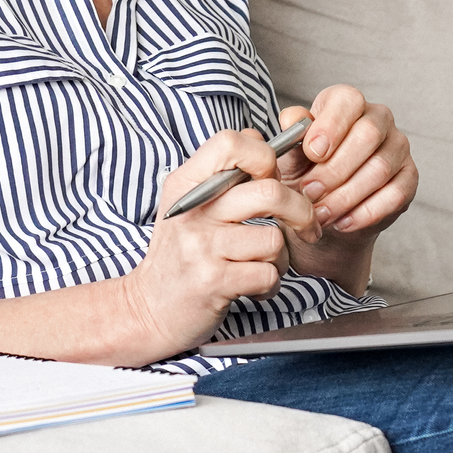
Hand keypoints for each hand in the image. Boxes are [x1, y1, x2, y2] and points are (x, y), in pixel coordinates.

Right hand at [114, 128, 319, 361]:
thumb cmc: (179, 255)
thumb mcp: (189, 205)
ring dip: (280, 258)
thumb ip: (222, 175)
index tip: (272, 177)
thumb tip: (264, 143)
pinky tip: (253, 287)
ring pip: (274, 239)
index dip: (264, 156)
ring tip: (262, 265)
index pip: (231, 143)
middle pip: (269, 192)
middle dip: (300, 210)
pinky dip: (270, 285)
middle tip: (303, 224)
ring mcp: (202, 247)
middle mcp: (192, 212)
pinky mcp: (213, 282)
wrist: (149, 310)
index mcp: (186, 184)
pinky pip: (268, 274)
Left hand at [276, 85, 417, 294]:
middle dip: (335, 169)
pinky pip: (394, 194)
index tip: (311, 153)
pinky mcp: (409, 178)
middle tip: (309, 192)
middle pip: (368, 134)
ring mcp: (398, 147)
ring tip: (321, 213)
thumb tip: (292, 120)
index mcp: (347, 104)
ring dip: (346, 196)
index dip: (331, 126)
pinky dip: (365, 213)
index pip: (348, 101)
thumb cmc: (306, 173)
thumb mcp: (290, 156)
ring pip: (380, 168)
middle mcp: (378, 118)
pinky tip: (343, 222)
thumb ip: (291, 137)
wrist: (323, 211)